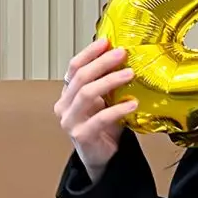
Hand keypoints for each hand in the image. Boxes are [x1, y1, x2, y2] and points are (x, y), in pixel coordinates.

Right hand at [53, 37, 138, 179]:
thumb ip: (108, 80)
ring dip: (110, 81)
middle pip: (81, 77)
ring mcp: (70, 121)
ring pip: (87, 94)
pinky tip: (132, 104)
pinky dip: (117, 109)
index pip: (74, 67)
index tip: (107, 41)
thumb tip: (125, 54)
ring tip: (130, 74)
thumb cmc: (104, 125)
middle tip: (122, 53)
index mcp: (69, 92)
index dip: (90, 52)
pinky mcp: (81, 135)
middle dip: (103, 62)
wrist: (103, 156)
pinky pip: (100, 118)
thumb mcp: (106, 98)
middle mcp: (65, 105)